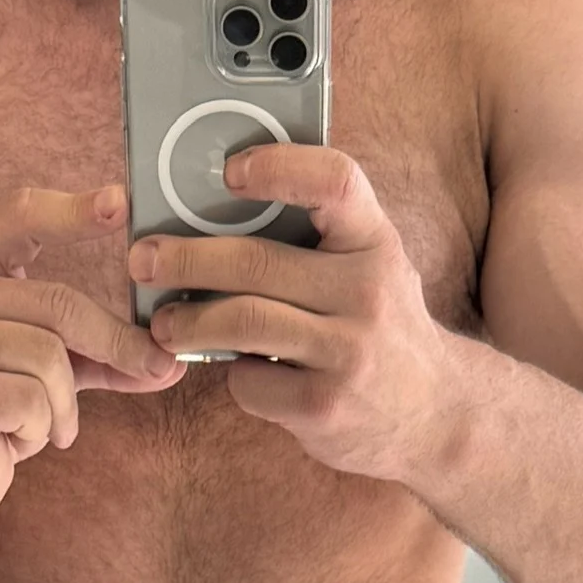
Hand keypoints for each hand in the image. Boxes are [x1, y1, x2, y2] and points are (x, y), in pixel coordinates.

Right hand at [0, 182, 183, 532]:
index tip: (121, 202)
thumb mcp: (56, 365)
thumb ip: (108, 352)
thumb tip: (172, 360)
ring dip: (67, 404)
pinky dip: (43, 427)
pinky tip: (20, 438)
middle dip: (117, 343)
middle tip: (155, 368)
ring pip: (48, 357)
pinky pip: (30, 400)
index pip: (21, 215)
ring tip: (52, 423)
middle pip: (58, 302)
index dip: (72, 209)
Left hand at [129, 144, 453, 481]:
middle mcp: (369, 292)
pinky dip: (234, 376)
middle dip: (186, 259)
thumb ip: (317, 238)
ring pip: (242, 321)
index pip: (336, 181)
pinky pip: (251, 381)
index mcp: (376, 242)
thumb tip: (210, 206)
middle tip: (142, 259)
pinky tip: (238, 371)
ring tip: (162, 322)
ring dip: (187, 321)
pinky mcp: (326, 407)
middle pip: (258, 261)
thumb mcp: (369, 269)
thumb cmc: (382, 326)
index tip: (229, 171)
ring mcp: (350, 353)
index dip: (278, 167)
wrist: (439, 416)